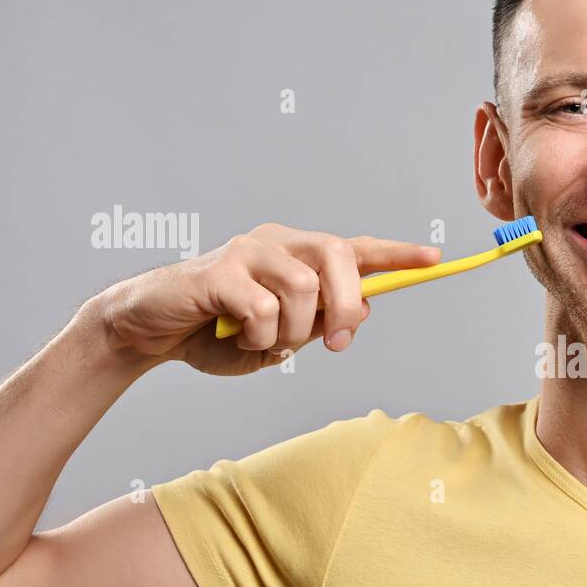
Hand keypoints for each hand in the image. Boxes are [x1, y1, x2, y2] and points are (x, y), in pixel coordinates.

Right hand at [93, 222, 441, 375]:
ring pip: (304, 288)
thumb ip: (319, 322)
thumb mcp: (280, 336)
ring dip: (293, 331)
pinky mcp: (217, 271)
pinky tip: (239, 339)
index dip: (395, 255)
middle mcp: (278, 243)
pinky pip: (262, 308)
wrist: (154, 332)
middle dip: (348, 304)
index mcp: (297, 255)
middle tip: (337, 343)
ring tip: (266, 343)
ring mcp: (247, 251)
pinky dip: (259, 337)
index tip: (433, 258)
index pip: (355, 249)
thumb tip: (361, 308)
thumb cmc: (220, 333)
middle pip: (338, 256)